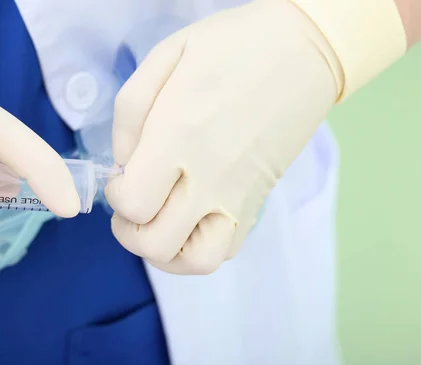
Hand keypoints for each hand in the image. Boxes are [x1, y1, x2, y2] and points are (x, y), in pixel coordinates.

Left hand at [105, 0, 341, 273]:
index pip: (132, 204)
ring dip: (166, 252)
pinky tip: (192, 220)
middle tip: (132, 203)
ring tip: (159, 224)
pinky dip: (201, 247)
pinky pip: (227, 249)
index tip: (123, 174)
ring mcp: (237, 195)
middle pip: (156, 243)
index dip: (115, 195)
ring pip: (195, 261)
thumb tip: (122, 161)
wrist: (304, 49)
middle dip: (130, 232)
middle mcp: (208, 177)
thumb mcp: (166, 56)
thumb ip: (131, 112)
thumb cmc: (232, 46)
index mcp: (179, 137)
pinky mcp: (257, 201)